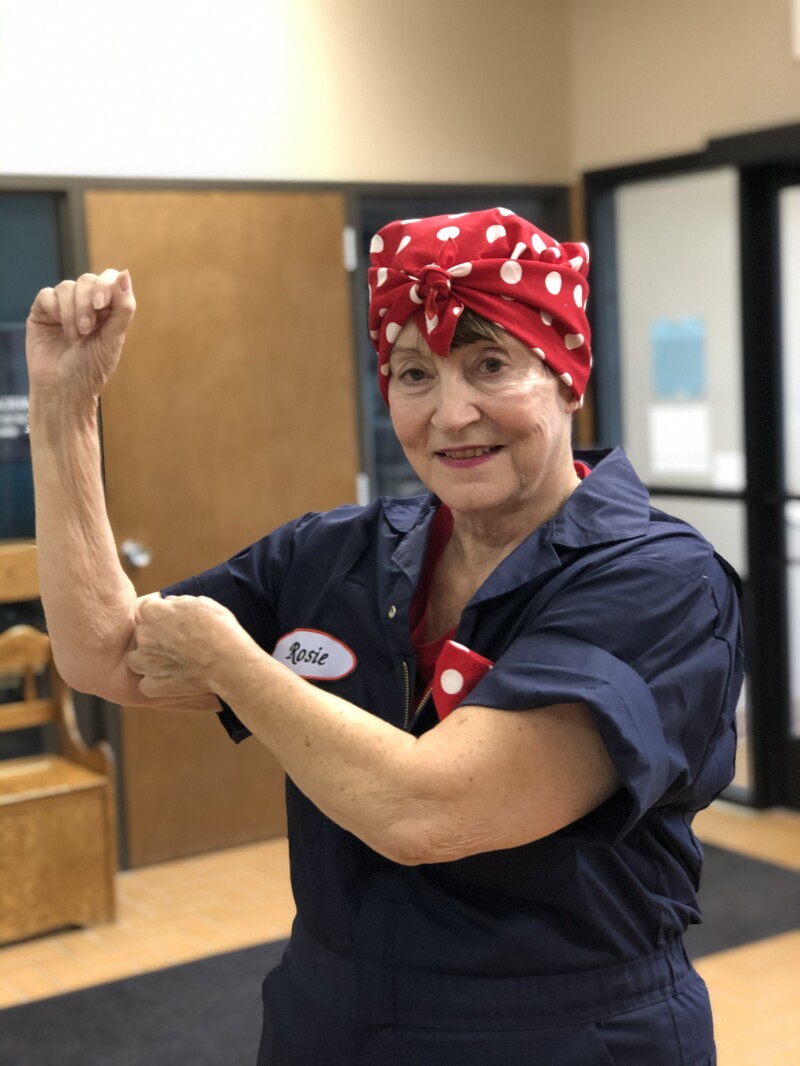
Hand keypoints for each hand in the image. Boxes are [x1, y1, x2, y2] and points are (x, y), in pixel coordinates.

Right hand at [26, 269, 135, 402]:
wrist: (65, 388)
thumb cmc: (92, 368)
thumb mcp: (113, 338)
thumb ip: (123, 307)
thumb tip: (126, 274)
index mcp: (107, 309)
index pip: (109, 278)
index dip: (106, 285)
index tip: (102, 305)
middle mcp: (85, 304)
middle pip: (87, 280)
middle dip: (88, 304)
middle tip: (88, 330)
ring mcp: (63, 306)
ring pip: (67, 287)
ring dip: (73, 312)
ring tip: (76, 338)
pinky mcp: (43, 312)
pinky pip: (47, 295)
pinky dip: (56, 311)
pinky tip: (61, 332)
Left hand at [127, 593, 244, 700]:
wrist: (228, 662)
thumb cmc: (219, 629)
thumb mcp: (202, 603)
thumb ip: (179, 602)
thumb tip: (169, 603)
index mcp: (153, 612)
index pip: (143, 607)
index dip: (156, 610)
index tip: (168, 615)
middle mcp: (144, 636)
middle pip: (141, 633)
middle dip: (154, 635)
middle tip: (176, 639)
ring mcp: (146, 662)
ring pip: (137, 659)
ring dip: (149, 659)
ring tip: (170, 661)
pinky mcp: (153, 685)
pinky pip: (146, 683)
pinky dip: (156, 682)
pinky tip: (172, 678)